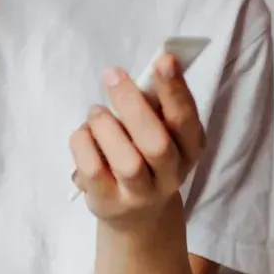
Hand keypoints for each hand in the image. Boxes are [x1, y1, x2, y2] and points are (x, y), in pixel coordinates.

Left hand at [70, 55, 205, 227]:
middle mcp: (170, 175)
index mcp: (189, 149)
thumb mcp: (161, 130)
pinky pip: (93, 170)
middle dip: (133, 104)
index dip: (176, 90)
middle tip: (112, 74)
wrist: (138, 215)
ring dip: (105, 126)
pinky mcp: (109, 202)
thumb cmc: (147, 156)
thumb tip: (153, 65)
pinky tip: (84, 133)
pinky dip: (84, 143)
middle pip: (156, 143)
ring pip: (125, 161)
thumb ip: (157, 104)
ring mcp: (140, 194)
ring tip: (96, 111)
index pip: (186, 119)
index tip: (164, 59)